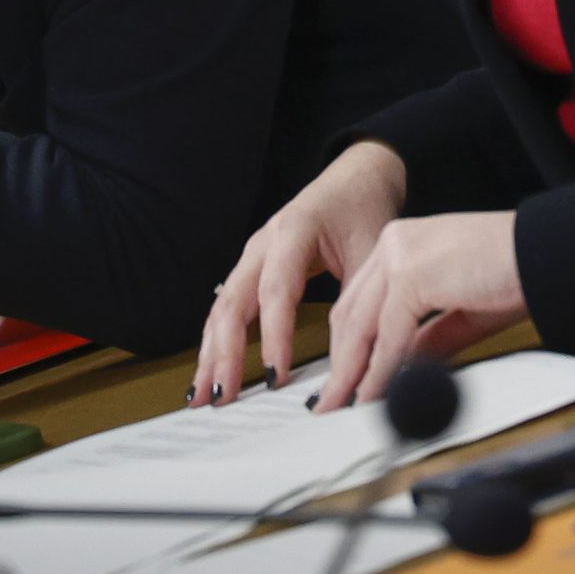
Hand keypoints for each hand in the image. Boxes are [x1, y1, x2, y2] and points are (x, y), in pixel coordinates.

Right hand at [192, 141, 405, 406]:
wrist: (359, 177)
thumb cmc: (364, 209)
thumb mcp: (373, 251)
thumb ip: (361, 303)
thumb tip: (355, 362)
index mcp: (293, 231)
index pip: (276, 290)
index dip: (274, 336)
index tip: (276, 376)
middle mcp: (263, 243)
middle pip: (233, 302)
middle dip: (224, 352)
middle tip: (222, 396)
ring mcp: (253, 256)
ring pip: (222, 308)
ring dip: (210, 353)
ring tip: (201, 396)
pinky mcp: (253, 269)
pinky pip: (229, 308)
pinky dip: (218, 342)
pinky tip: (210, 372)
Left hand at [313, 211, 526, 412]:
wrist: (545, 252)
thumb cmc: (514, 272)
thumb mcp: (458, 310)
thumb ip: (426, 337)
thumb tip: (399, 369)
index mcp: (402, 243)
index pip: (359, 299)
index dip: (348, 344)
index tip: (344, 378)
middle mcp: (394, 242)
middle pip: (350, 312)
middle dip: (340, 363)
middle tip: (330, 401)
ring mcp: (399, 255)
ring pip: (360, 324)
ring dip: (350, 372)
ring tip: (341, 408)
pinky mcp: (411, 274)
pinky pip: (388, 335)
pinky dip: (378, 371)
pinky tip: (371, 396)